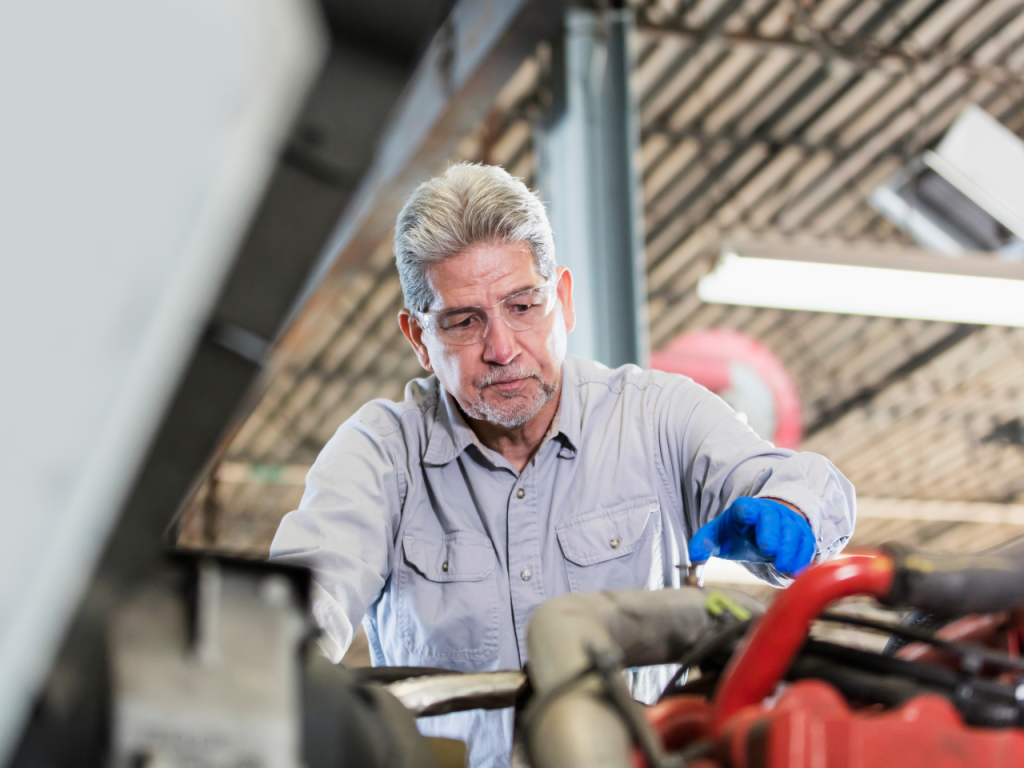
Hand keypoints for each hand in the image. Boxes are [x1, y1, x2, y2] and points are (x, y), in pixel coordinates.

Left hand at [688, 497, 814, 575]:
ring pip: (794, 532)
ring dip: (790, 550)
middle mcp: (769, 513)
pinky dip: (803, 559)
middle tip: (768, 550)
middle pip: (773, 518)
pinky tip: (796, 572)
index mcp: (744, 510)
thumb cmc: (739, 534)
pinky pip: (807, 546)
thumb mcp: (718, 536)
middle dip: (772, 533)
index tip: (745, 513)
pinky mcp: (803, 536)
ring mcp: (789, 523)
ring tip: (784, 568)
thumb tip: (694, 557)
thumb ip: (703, 544)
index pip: (745, 506)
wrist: (766, 529)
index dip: (745, 510)